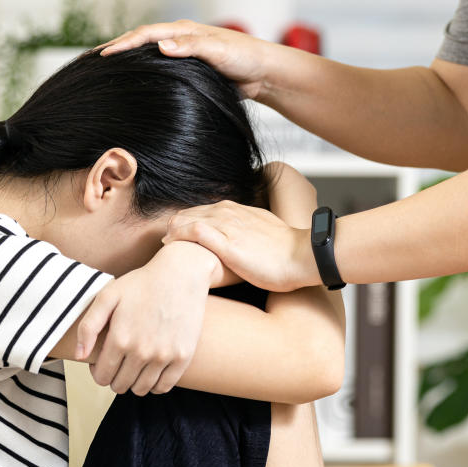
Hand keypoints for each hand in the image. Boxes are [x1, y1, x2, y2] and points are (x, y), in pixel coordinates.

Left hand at [75, 242, 216, 394]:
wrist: (181, 274)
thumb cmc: (141, 283)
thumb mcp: (108, 296)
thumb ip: (88, 327)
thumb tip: (80, 355)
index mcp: (120, 338)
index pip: (102, 376)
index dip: (98, 372)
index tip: (103, 361)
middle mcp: (142, 351)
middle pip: (120, 385)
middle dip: (114, 378)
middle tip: (119, 362)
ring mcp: (164, 356)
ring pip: (141, 389)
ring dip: (134, 383)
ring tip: (134, 367)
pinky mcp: (183, 357)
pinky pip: (164, 387)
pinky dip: (155, 385)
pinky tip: (152, 371)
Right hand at [98, 19, 272, 100]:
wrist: (264, 74)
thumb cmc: (245, 57)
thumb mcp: (218, 51)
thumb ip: (191, 47)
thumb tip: (161, 46)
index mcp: (184, 31)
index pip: (145, 34)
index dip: (124, 44)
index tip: (104, 55)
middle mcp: (180, 41)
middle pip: (141, 42)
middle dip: (117, 49)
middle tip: (93, 60)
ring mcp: (183, 57)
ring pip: (149, 58)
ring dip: (128, 63)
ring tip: (106, 72)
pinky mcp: (189, 73)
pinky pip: (161, 73)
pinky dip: (144, 76)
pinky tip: (135, 87)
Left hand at [163, 200, 319, 292]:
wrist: (302, 256)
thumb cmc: (287, 252)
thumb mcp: (264, 232)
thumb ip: (247, 230)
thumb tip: (241, 240)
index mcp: (238, 210)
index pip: (203, 210)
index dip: (187, 222)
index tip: (178, 235)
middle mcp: (229, 212)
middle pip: (190, 213)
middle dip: (176, 226)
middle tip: (166, 242)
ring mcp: (227, 225)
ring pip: (187, 219)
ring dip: (173, 231)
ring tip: (164, 244)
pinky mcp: (226, 242)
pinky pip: (194, 232)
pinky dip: (179, 236)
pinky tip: (170, 245)